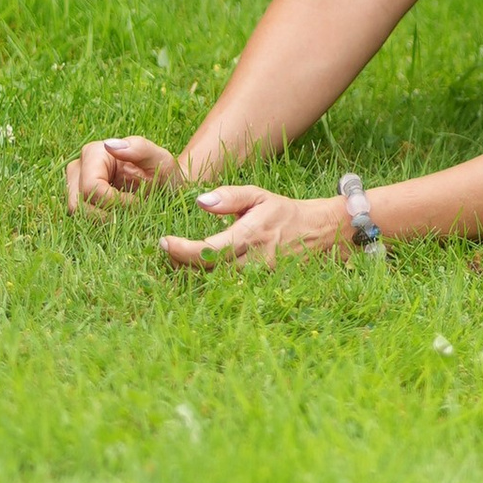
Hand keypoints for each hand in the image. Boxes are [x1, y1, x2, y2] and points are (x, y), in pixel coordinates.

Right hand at [63, 132, 180, 211]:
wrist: (167, 187)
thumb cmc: (164, 171)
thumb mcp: (161, 159)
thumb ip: (140, 149)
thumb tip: (109, 145)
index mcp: (94, 152)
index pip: (90, 187)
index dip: (113, 202)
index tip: (137, 203)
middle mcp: (79, 167)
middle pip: (78, 203)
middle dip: (106, 214)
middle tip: (133, 213)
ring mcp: (76, 186)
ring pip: (77, 214)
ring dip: (104, 221)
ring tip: (128, 215)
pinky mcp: (80, 201)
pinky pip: (82, 219)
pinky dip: (101, 224)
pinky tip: (121, 219)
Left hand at [159, 186, 345, 274]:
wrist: (318, 233)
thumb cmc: (283, 212)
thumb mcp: (258, 195)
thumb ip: (229, 197)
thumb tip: (200, 201)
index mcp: (249, 236)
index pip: (208, 250)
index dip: (182, 250)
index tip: (164, 242)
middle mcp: (253, 261)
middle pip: (207, 270)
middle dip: (182, 262)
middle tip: (167, 249)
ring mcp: (258, 278)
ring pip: (216, 281)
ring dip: (193, 272)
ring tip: (179, 257)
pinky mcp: (261, 286)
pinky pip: (228, 287)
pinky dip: (210, 279)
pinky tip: (198, 269)